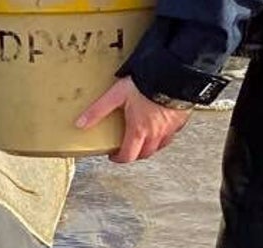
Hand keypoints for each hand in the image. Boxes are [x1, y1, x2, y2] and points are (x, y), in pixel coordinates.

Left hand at [76, 78, 190, 163]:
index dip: (119, 159)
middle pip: (145, 154)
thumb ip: (98, 111)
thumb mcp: (117, 95)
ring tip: (143, 139)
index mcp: (139, 131)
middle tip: (127, 148)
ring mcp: (171, 128)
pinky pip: (173, 133)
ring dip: (150, 146)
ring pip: (160, 146)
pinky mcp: (182, 119)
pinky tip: (161, 125)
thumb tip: (80, 124)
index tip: (114, 155)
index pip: (128, 156)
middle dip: (135, 154)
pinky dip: (165, 134)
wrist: (176, 74)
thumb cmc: (148, 84)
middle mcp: (156, 133)